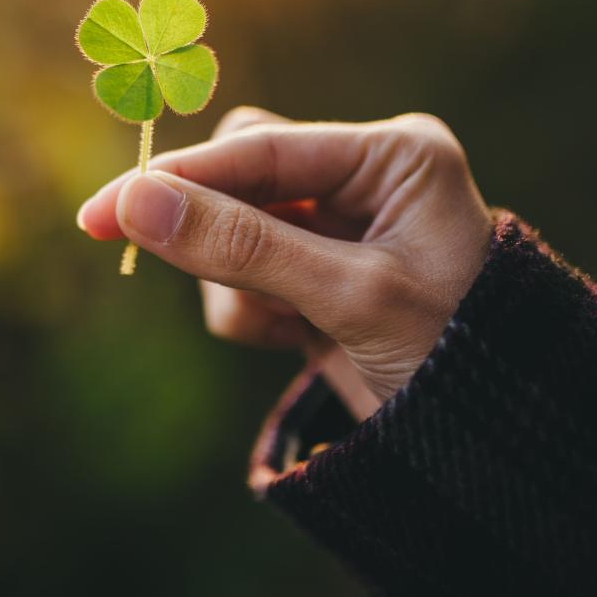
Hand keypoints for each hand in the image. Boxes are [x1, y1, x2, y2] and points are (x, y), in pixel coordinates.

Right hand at [77, 107, 492, 404]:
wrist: (494, 448)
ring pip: (230, 227)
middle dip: (208, 229)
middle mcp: (362, 179)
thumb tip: (134, 203)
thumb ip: (241, 245)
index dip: (177, 179)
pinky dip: (246, 309)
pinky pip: (243, 271)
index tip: (103, 212)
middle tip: (145, 252)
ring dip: (233, 282)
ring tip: (279, 326)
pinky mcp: (314, 273)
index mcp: (391, 156)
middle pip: (237, 176)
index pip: (260, 148)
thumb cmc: (454, 358)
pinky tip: (290, 338)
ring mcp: (336, 227)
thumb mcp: (347, 296)